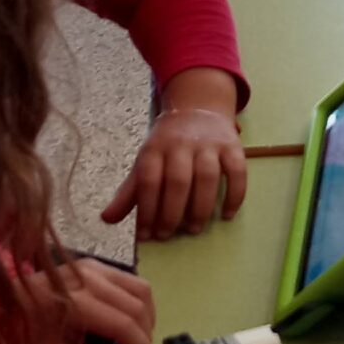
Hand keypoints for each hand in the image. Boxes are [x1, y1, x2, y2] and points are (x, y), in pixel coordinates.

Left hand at [27, 260, 155, 343]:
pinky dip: (138, 300)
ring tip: (138, 336)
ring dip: (147, 315)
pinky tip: (130, 317)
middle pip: (137, 305)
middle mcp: (88, 279)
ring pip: (141, 288)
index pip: (123, 323)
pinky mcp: (93, 263)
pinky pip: (130, 279)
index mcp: (74, 304)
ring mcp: (92, 267)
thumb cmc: (21, 333)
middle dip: (146, 332)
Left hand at [104, 103, 247, 241]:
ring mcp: (209, 145)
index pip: (148, 181)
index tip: (146, 236)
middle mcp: (181, 144)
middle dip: (171, 212)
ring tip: (194, 229)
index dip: (146, 210)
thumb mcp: (145, 161)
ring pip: (207, 177)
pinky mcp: (232, 146)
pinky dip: (235, 195)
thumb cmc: (167, 144)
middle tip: (168, 235)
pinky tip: (227, 216)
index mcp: (155, 149)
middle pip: (177, 181)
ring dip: (201, 207)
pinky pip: (237, 171)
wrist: (197, 108)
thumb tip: (106, 219)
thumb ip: (129, 192)